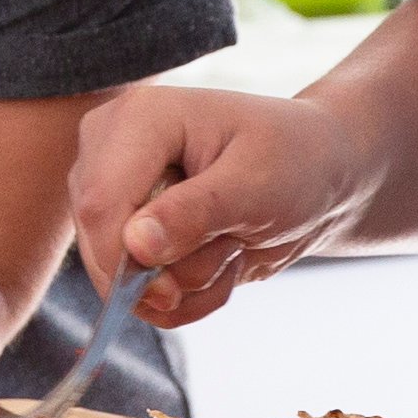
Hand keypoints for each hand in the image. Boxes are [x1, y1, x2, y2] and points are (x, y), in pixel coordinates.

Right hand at [62, 81, 367, 328]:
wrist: (317, 177)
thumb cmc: (294, 161)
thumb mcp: (257, 184)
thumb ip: (195, 213)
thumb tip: (135, 245)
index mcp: (138, 119)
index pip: (100, 203)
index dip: (125, 261)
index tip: (174, 292)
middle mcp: (111, 153)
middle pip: (101, 249)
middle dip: (172, 272)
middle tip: (231, 242)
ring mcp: (116, 196)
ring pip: (122, 281)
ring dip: (189, 284)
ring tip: (231, 241)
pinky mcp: (127, 234)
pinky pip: (140, 298)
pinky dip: (189, 297)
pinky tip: (221, 259)